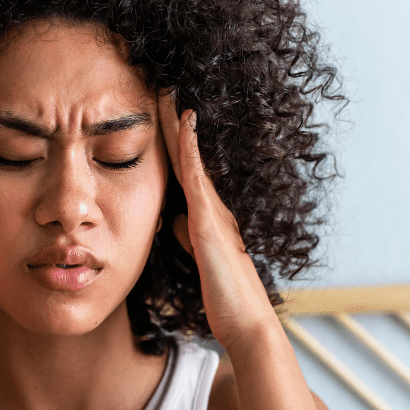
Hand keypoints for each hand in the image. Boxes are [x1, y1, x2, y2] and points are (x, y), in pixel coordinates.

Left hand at [159, 92, 279, 351]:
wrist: (247, 323)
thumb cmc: (225, 298)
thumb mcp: (200, 260)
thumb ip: (188, 237)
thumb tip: (173, 220)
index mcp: (207, 217)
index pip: (186, 170)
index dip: (175, 142)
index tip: (162, 112)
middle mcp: (212, 207)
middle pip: (188, 154)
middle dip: (175, 121)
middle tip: (164, 85)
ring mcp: (212, 212)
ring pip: (192, 157)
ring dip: (179, 123)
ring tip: (167, 90)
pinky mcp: (209, 223)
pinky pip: (197, 177)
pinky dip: (191, 147)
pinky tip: (184, 122)